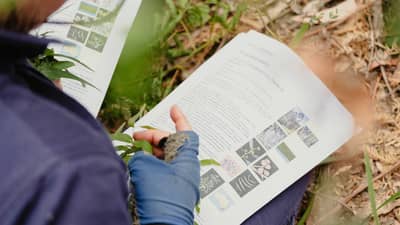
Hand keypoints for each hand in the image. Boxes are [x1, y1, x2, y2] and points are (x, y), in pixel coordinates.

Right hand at [128, 105, 199, 224]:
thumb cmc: (160, 197)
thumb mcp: (146, 168)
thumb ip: (140, 156)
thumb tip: (138, 158)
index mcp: (186, 159)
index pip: (187, 132)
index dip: (180, 118)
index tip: (173, 108)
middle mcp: (184, 168)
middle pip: (171, 144)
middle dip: (152, 138)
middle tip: (135, 137)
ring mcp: (176, 180)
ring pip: (162, 158)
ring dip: (147, 153)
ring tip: (132, 152)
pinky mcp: (167, 190)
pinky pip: (158, 171)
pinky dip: (147, 166)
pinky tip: (135, 166)